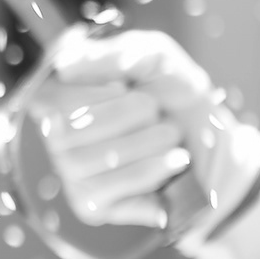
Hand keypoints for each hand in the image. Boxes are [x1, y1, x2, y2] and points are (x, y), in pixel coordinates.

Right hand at [22, 29, 259, 235]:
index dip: (93, 93)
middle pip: (68, 132)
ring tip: (171, 134)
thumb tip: (64, 65)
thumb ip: (115, 53)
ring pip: (87, 163)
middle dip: (127, 116)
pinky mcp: (91, 205)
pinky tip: (172, 163)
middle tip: (156, 109)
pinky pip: (106, 192)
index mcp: (60, 95)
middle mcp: (56, 136)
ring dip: (143, 144)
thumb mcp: (154, 58)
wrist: (210, 141)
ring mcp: (70, 173)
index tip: (125, 86)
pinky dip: (147, 173)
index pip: (49, 99)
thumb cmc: (174, 93)